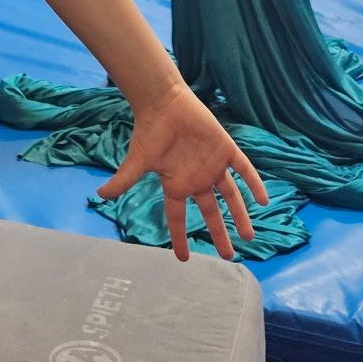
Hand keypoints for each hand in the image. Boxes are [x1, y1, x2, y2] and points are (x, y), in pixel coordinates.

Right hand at [97, 82, 268, 261]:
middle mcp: (197, 180)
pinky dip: (254, 184)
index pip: (178, 217)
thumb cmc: (150, 132)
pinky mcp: (226, 150)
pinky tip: (263, 200)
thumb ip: (124, 180)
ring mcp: (213, 166)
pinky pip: (244, 170)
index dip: (180, 238)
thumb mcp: (137, 161)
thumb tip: (99, 196)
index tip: (183, 258)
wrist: (165, 103)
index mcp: (176, 185)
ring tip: (249, 236)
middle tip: (229, 255)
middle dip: (219, 234)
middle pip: (210, 213)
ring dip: (241, 215)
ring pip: (230, 196)